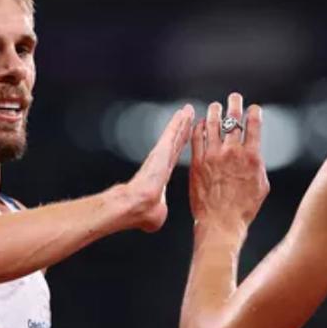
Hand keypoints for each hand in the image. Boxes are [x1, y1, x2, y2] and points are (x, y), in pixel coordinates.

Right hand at [123, 104, 194, 231]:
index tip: (187, 138)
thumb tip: (157, 217)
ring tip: (188, 110)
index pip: (174, 157)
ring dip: (182, 122)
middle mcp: (162, 162)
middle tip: (189, 116)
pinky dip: (178, 122)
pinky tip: (184, 112)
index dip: (180, 147)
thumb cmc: (145, 212)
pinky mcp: (162, 150)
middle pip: (176, 142)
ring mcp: (162, 155)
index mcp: (162, 176)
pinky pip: (173, 133)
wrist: (137, 206)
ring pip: (175, 135)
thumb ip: (159, 210)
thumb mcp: (157, 212)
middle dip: (183, 129)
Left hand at [189, 93, 268, 233]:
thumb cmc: (244, 209)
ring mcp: (213, 156)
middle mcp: (232, 152)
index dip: (254, 112)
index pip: (254, 125)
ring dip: (214, 112)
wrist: (221, 223)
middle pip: (233, 119)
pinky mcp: (197, 162)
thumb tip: (255, 156)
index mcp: (252, 156)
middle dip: (234, 104)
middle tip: (234, 98)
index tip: (253, 108)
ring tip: (215, 107)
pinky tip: (199, 124)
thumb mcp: (262, 186)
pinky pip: (196, 138)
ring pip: (212, 124)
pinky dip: (198, 128)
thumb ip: (258, 166)